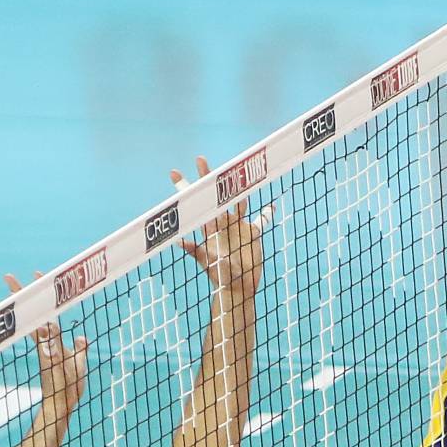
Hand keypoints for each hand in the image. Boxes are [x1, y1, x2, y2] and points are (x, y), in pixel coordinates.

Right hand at [5, 272, 87, 407]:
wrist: (63, 405)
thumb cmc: (69, 386)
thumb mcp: (78, 363)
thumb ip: (79, 349)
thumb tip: (82, 337)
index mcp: (52, 342)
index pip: (45, 314)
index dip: (43, 297)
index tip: (37, 276)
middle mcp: (46, 344)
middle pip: (34, 315)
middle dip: (23, 297)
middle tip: (8, 276)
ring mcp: (45, 353)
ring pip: (37, 327)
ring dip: (30, 310)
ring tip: (19, 290)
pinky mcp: (50, 366)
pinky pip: (47, 348)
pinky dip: (46, 339)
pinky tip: (43, 325)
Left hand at [173, 158, 268, 297]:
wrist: (238, 288)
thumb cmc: (220, 277)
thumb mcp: (208, 262)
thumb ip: (196, 250)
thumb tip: (178, 242)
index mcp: (209, 228)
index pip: (195, 203)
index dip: (184, 188)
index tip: (174, 172)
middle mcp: (222, 223)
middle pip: (215, 195)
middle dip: (208, 177)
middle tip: (201, 158)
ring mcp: (238, 227)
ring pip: (238, 201)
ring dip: (237, 187)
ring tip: (236, 168)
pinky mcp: (253, 234)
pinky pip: (261, 220)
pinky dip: (266, 212)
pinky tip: (272, 204)